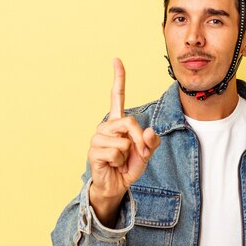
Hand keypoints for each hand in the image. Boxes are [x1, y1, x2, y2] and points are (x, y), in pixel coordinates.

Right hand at [87, 58, 160, 225]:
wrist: (116, 185)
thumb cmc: (129, 166)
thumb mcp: (146, 153)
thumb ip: (151, 142)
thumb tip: (150, 132)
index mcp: (118, 122)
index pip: (117, 96)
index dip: (118, 78)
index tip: (116, 60)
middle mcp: (106, 126)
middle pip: (129, 122)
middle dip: (140, 140)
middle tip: (138, 153)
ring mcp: (98, 137)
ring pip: (124, 141)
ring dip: (128, 154)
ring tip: (120, 160)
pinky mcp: (94, 151)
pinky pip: (116, 152)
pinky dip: (120, 162)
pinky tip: (112, 165)